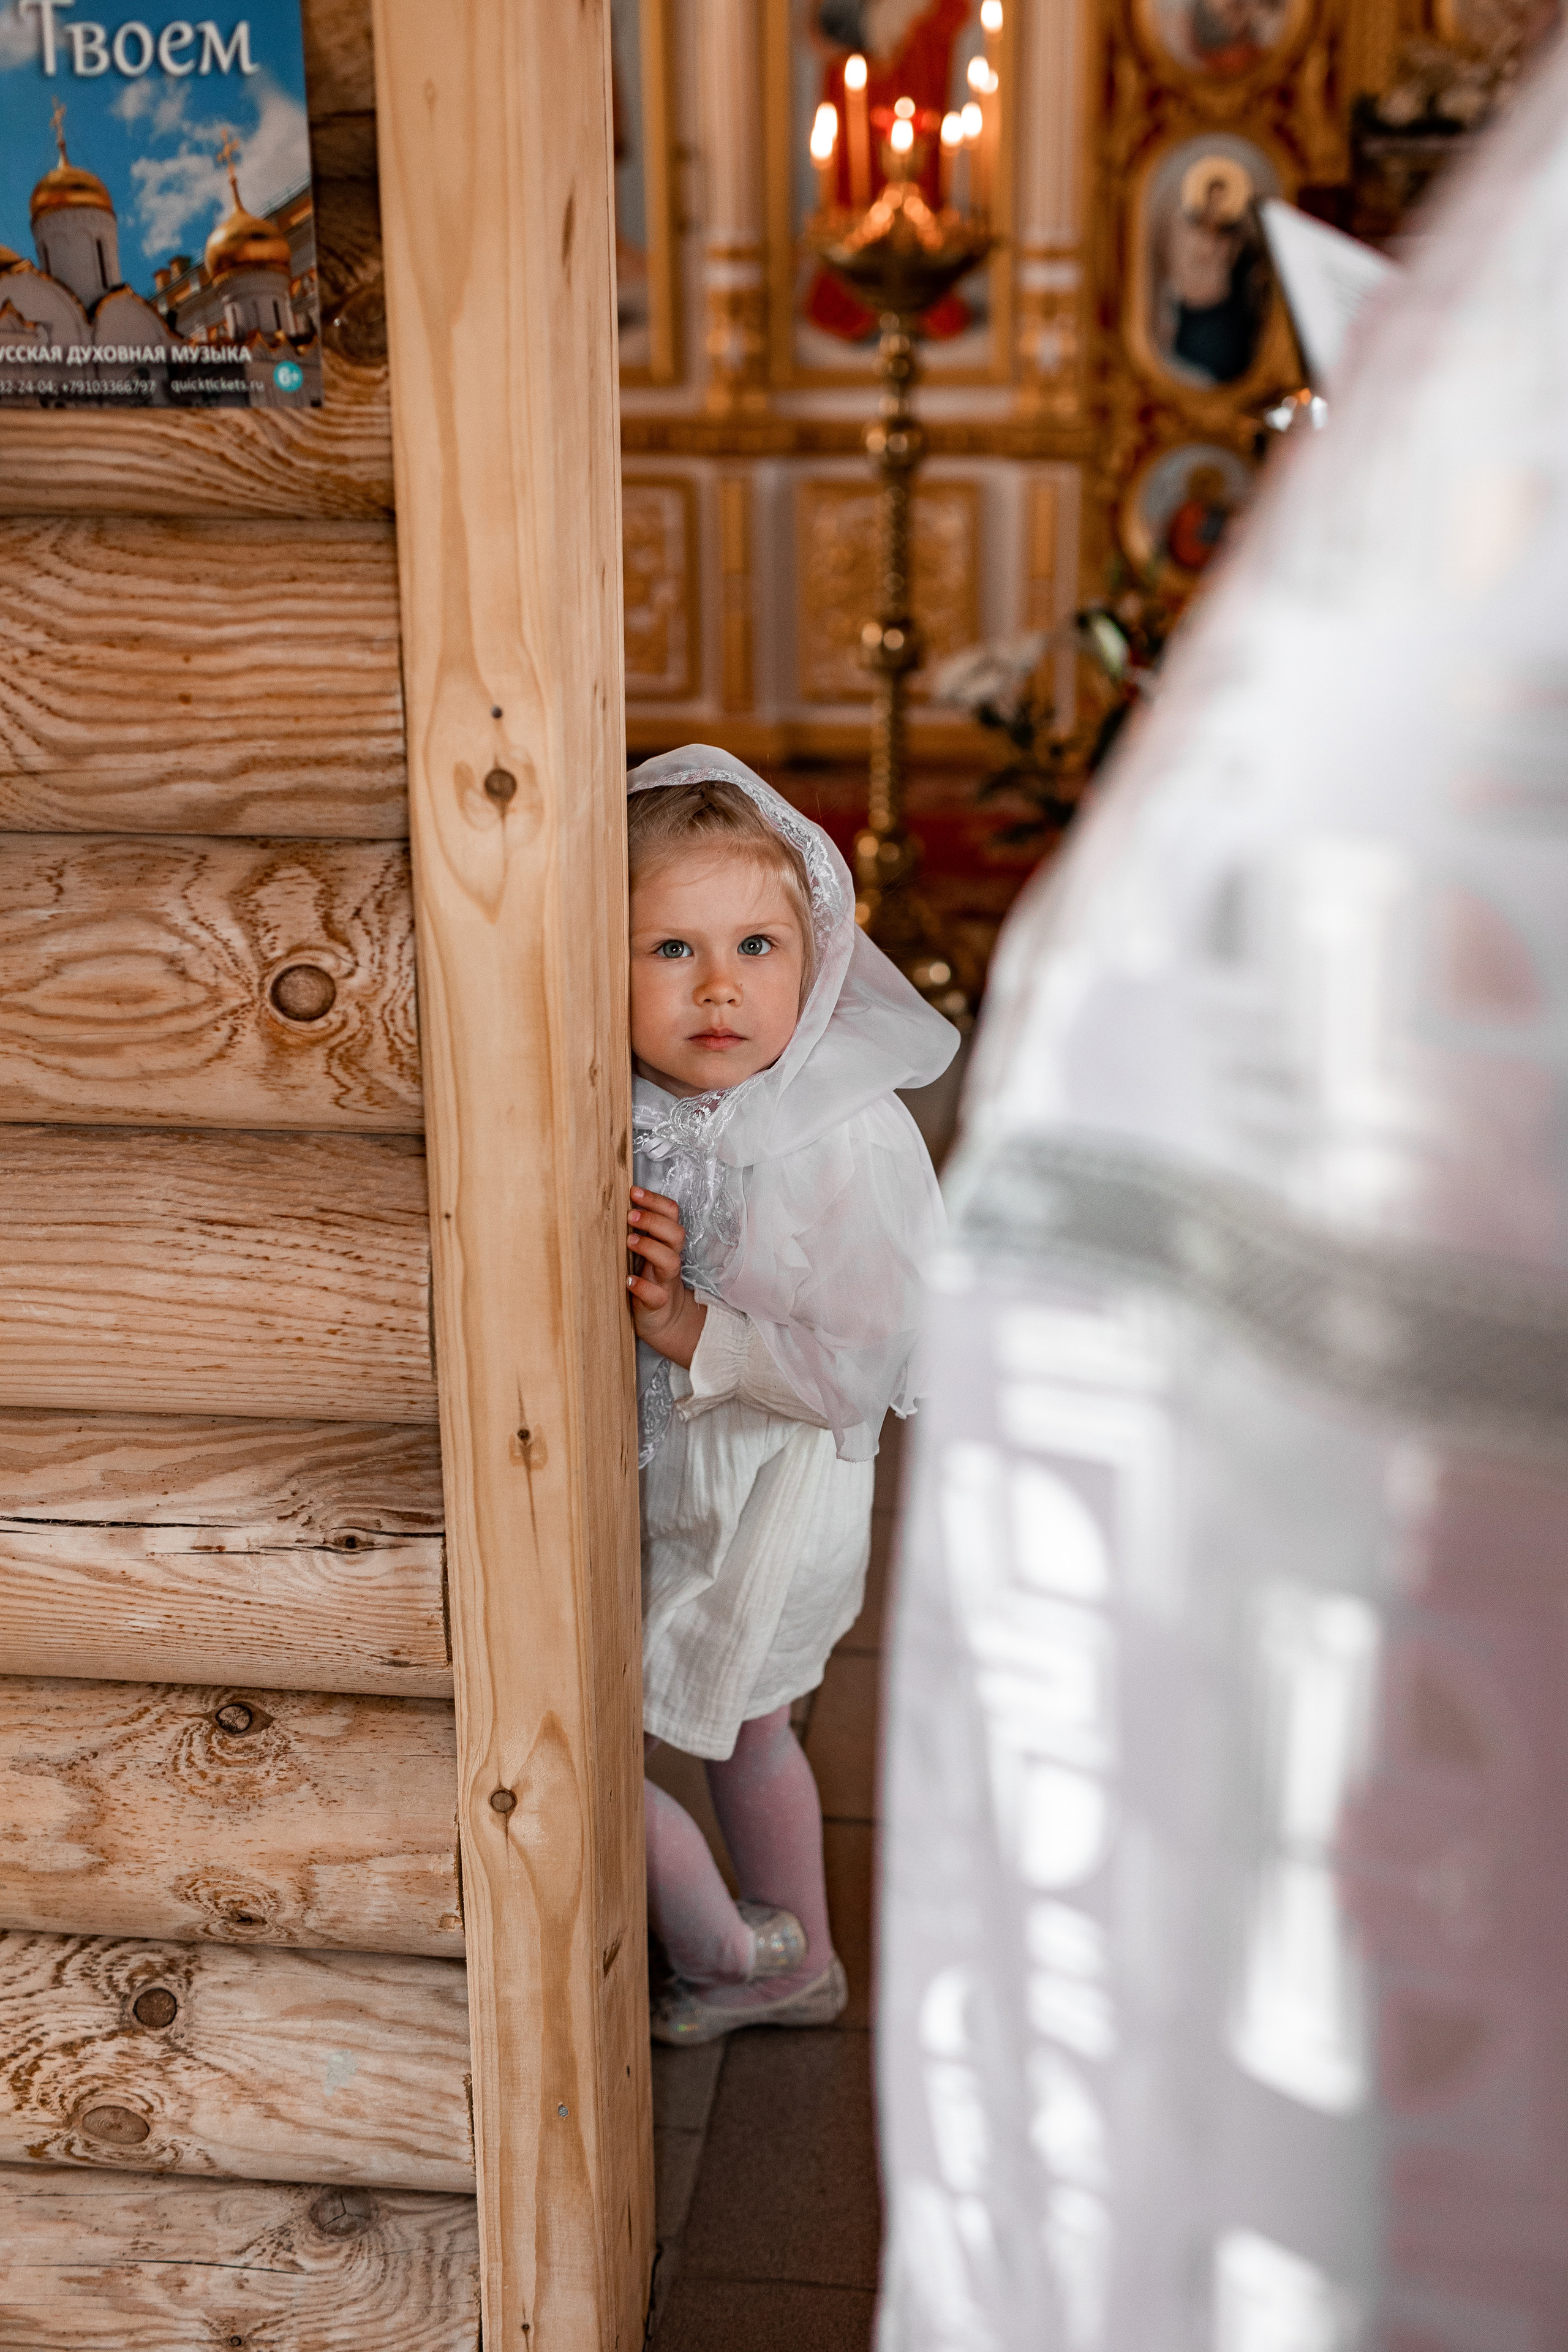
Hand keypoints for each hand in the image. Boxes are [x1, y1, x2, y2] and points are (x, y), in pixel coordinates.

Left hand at [627, 1186, 706, 1367]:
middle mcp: (669, 1259)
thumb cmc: (649, 1279)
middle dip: (654, 1220)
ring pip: (670, 1261)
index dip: (656, 1201)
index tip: (633, 1191)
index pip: (671, 1214)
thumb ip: (636, 1231)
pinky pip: (656, 1295)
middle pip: (675, 1234)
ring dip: (650, 1247)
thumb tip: (608, 1203)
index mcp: (666, 1243)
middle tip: (631, 1214)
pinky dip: (643, 1286)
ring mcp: (665, 1281)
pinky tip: (628, 1281)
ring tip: (629, 1241)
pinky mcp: (658, 1304)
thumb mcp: (645, 1252)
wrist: (663, 1320)